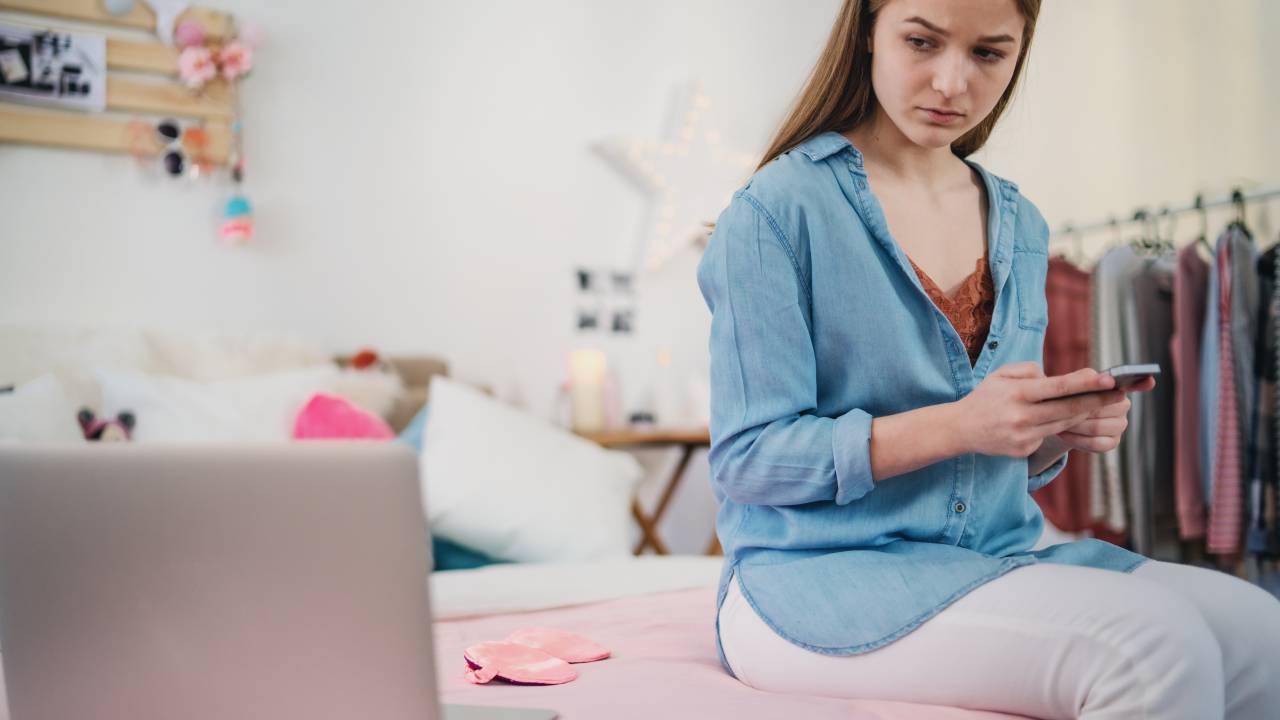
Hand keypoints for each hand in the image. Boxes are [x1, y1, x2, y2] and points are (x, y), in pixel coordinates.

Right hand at [955, 362, 1124, 457]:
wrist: (960, 429)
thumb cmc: (985, 397)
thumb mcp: (1002, 374)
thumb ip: (1031, 371)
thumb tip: (1059, 379)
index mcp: (1017, 393)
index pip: (1059, 388)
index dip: (1086, 383)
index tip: (1107, 378)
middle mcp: (1021, 416)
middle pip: (1069, 409)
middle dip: (1098, 400)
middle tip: (1120, 391)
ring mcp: (1023, 436)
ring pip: (1064, 424)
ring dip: (1084, 413)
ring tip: (1101, 402)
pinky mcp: (1024, 450)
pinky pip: (1049, 435)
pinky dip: (1057, 425)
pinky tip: (1061, 418)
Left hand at [1053, 375, 1154, 452]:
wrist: (1058, 419)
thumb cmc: (1066, 398)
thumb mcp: (1071, 386)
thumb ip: (1084, 379)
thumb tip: (1095, 377)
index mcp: (1116, 387)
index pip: (1135, 383)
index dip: (1142, 382)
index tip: (1150, 379)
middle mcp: (1123, 405)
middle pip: (1104, 408)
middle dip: (1079, 410)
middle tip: (1058, 409)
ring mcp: (1120, 425)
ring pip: (1097, 427)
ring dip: (1075, 425)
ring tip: (1057, 421)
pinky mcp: (1113, 442)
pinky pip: (1096, 443)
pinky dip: (1076, 439)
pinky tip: (1063, 434)